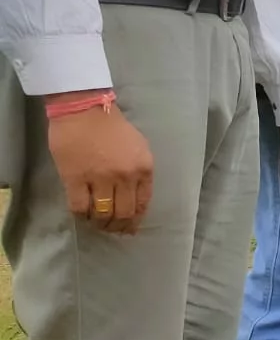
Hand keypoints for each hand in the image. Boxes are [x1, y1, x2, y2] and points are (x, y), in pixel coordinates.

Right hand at [47, 101, 153, 234]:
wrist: (85, 110)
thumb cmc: (112, 127)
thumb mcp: (139, 147)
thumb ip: (140, 172)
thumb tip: (135, 197)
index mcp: (144, 168)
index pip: (143, 203)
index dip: (135, 220)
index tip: (130, 228)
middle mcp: (125, 176)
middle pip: (124, 213)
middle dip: (118, 226)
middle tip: (112, 229)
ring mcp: (100, 179)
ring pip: (103, 214)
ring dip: (100, 224)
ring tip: (97, 224)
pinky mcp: (76, 179)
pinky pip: (80, 208)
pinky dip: (82, 216)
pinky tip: (82, 215)